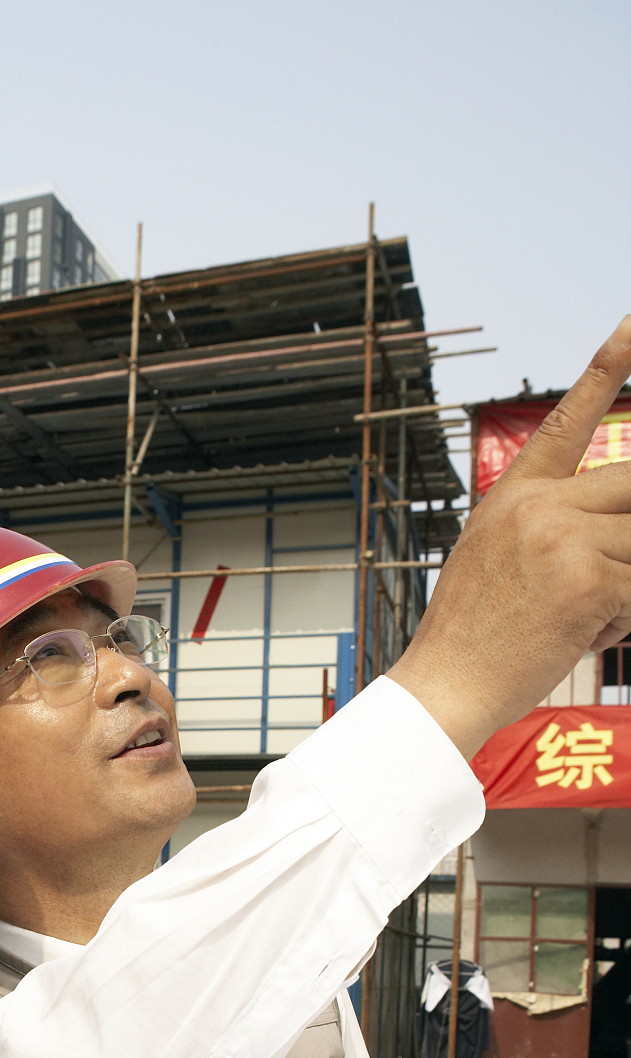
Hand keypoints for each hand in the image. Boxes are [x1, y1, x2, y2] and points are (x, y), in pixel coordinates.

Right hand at [389, 316, 630, 757]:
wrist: (445, 687)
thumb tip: (614, 521)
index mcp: (513, 496)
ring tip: (589, 619)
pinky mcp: (589, 580)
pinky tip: (588, 636)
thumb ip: (549, 526)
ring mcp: (564, 539)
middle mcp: (539, 507)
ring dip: (629, 587)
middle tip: (609, 564)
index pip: (566, 421)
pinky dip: (626, 619)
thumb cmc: (472, 636)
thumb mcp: (496, 558)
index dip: (607, 370)